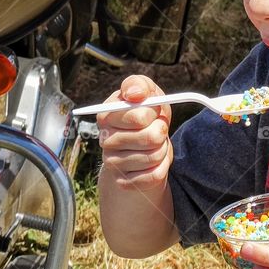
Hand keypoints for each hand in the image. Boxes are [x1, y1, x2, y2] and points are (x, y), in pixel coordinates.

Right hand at [97, 75, 172, 190]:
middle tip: (158, 128)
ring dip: (163, 148)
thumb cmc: (146, 113)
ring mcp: (113, 164)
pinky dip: (163, 166)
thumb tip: (135, 94)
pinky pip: (154, 175)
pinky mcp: (124, 182)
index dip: (153, 113)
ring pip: (154, 156)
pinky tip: (156, 159)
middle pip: (150, 138)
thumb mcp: (146, 92)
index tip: (153, 111)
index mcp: (106, 117)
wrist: (145, 143)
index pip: (138, 117)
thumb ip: (139, 85)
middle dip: (161, 131)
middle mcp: (105, 141)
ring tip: (156, 143)